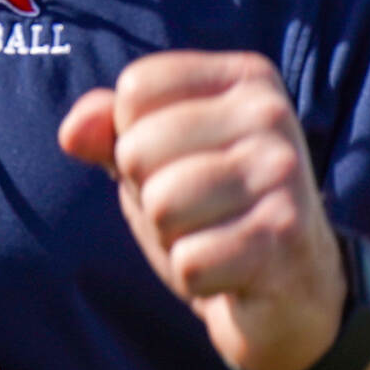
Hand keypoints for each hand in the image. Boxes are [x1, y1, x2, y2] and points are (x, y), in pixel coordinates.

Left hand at [59, 50, 346, 369]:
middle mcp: (271, 113)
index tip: (181, 163)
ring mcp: (282, 173)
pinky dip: (195, 280)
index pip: (136, 89)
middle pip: (138, 150)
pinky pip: (188, 262)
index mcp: (245, 78)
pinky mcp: (283, 236)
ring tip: (214, 238)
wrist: (298, 292)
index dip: (134, 139)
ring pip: (161, 207)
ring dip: (173, 240)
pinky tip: (232, 273)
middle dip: (151, 196)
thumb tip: (72, 131)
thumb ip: (110, 133)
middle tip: (200, 212)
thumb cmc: (218, 212)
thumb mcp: (161, 161)